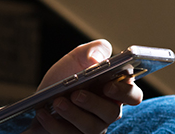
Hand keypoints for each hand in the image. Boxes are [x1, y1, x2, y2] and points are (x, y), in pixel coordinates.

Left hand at [25, 40, 142, 133]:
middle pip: (112, 113)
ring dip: (73, 114)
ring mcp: (93, 127)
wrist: (41, 98)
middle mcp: (107, 111)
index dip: (125, 92)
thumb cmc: (65, 78)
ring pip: (91, 127)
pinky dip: (55, 125)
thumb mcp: (77, 57)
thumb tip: (97, 59)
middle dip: (94, 103)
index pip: (133, 95)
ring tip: (57, 102)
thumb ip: (93, 50)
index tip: (108, 85)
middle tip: (76, 94)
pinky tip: (43, 113)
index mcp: (115, 90)